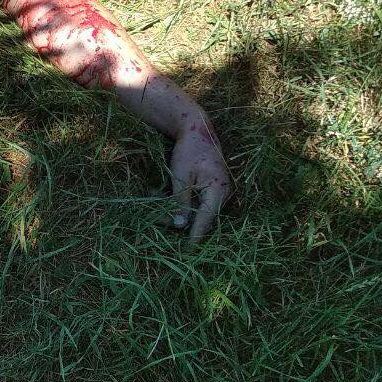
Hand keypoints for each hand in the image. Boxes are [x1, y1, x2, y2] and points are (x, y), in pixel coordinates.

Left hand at [168, 118, 232, 238]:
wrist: (197, 129)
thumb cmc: (189, 151)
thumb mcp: (181, 176)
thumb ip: (180, 201)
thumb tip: (179, 225)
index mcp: (218, 191)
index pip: (207, 220)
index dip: (196, 235)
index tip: (188, 252)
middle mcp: (223, 194)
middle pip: (203, 217)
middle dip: (182, 222)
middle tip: (160, 223)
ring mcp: (219, 191)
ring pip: (199, 210)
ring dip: (180, 213)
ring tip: (158, 214)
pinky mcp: (212, 189)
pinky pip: (199, 202)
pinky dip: (184, 204)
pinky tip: (167, 204)